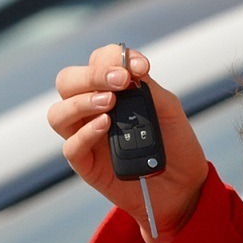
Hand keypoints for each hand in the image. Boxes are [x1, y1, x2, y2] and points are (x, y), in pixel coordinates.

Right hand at [48, 43, 208, 242]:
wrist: (183, 185)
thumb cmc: (174, 142)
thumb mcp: (168, 109)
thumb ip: (147, 87)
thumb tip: (129, 68)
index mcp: (110, 88)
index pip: (97, 61)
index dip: (113, 57)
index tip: (140, 67)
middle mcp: (91, 108)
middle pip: (67, 82)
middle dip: (91, 75)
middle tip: (120, 81)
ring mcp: (85, 136)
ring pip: (58, 113)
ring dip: (81, 101)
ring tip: (109, 102)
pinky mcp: (85, 164)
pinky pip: (71, 146)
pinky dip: (86, 133)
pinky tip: (106, 125)